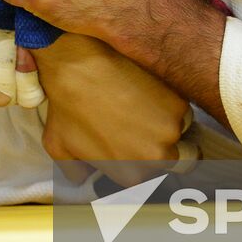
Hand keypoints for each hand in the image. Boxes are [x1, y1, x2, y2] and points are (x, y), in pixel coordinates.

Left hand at [32, 34, 190, 186]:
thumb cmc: (67, 104)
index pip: (151, 177)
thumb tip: (83, 177)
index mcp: (132, 175)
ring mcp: (171, 130)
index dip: (145, 161)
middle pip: (177, 160)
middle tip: (147, 127)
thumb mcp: (59, 147)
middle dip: (165, 146)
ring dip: (169, 121)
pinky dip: (170, 100)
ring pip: (182, 131)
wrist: (78, 64)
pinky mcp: (179, 103)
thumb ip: (75, 172)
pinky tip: (148, 89)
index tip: (139, 146)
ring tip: (144, 104)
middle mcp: (157, 158)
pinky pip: (182, 107)